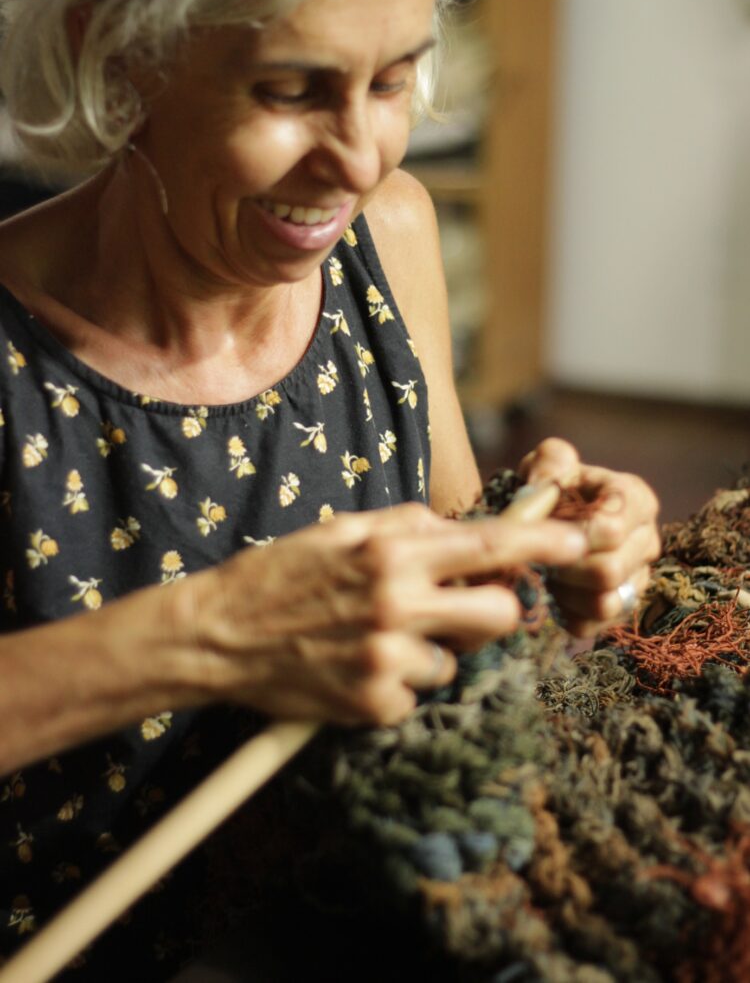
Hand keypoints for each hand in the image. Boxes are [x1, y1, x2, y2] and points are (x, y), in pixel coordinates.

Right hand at [184, 502, 586, 724]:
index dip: (540, 541)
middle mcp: (397, 605)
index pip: (486, 544)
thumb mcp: (339, 530)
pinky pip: (414, 695)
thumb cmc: (280, 575)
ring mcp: (387, 660)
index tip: (578, 539)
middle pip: (495, 614)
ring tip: (375, 641)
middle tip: (457, 609)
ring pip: (453, 662)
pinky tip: (355, 668)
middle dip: (488, 611)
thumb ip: (403, 525)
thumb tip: (454, 529)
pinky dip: (395, 685)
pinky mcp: (373, 704)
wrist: (219, 635)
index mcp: (391, 554)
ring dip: (429, 653)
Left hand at [520, 437, 660, 637]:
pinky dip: (567, 614)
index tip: (546, 530)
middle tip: (539, 556)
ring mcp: (638, 578)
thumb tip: (546, 485)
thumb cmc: (554, 486)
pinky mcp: (622, 608)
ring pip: (605, 603)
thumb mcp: (549, 461)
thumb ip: (551, 461)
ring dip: (566, 592)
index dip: (572, 535)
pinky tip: (554, 592)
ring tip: (547, 573)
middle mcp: (646, 540)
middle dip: (565, 567)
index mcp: (634, 498)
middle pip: (609, 571)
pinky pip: (595, 625)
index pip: (610, 529)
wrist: (553, 516)